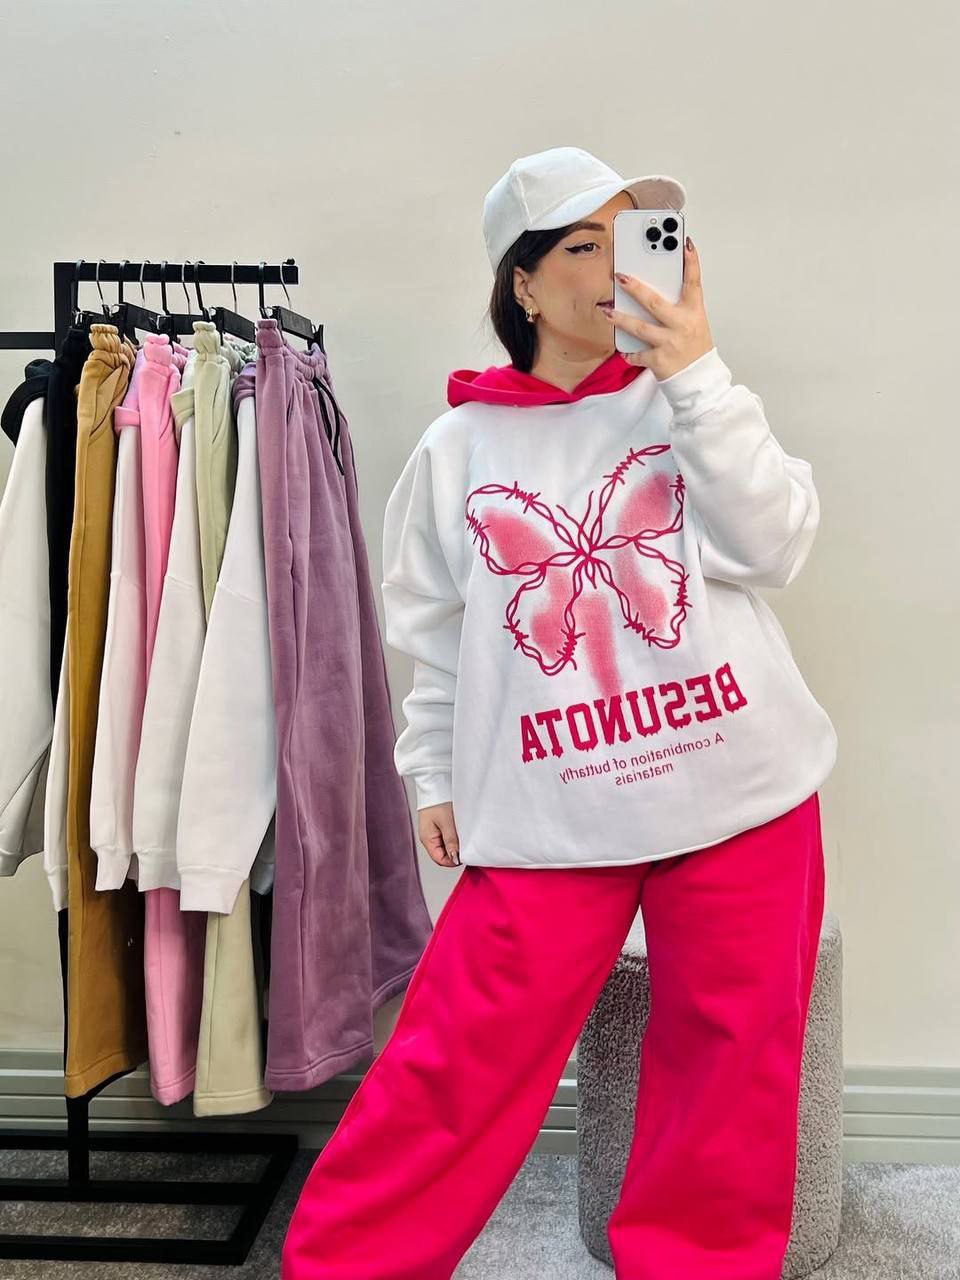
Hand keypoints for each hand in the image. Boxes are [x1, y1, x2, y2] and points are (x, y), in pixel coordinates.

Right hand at [418, 802, 460, 867]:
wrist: (436, 784)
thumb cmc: (439, 801)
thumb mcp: (447, 823)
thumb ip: (451, 842)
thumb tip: (455, 859)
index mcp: (427, 839)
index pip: (440, 860)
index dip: (452, 861)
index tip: (465, 855)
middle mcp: (428, 837)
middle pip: (443, 854)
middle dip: (454, 852)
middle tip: (465, 844)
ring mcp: (433, 831)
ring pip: (446, 846)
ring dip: (455, 843)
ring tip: (461, 834)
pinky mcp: (437, 825)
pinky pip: (446, 837)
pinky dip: (454, 836)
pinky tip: (459, 829)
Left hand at [602, 236, 714, 380]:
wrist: (699, 380)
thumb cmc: (695, 350)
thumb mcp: (694, 323)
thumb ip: (679, 307)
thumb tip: (654, 291)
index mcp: (693, 313)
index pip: (693, 282)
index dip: (691, 262)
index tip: (684, 243)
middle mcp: (682, 325)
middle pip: (655, 303)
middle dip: (635, 288)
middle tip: (620, 276)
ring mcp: (669, 343)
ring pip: (639, 327)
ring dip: (620, 319)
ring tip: (607, 311)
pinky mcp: (658, 360)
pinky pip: (637, 353)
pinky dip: (629, 353)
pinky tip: (624, 350)